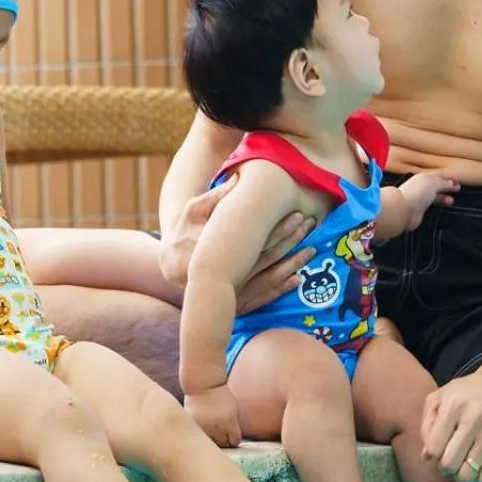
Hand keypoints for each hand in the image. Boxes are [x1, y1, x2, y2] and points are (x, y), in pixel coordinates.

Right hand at [160, 177, 313, 297]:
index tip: (299, 214)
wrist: (169, 267)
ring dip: (293, 264)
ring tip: (311, 250)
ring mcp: (234, 290)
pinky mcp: (236, 301)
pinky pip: (263, 297)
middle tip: (310, 226)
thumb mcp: (193, 211)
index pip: (260, 238)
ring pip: (270, 279)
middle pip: (269, 257)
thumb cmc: (181, 234)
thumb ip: (216, 197)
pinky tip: (297, 279)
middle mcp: (230, 274)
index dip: (282, 226)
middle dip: (292, 241)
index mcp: (222, 252)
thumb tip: (238, 179)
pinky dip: (281, 288)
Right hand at [185, 385, 242, 448]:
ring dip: (210, 438)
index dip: (233, 439)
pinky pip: (198, 434)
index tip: (230, 436)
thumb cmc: (220, 394)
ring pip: (209, 441)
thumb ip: (234, 423)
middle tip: (220, 434)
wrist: (203, 384)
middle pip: (222, 444)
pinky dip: (200, 432)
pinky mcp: (193, 424)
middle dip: (222, 440)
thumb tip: (232, 440)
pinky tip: (202, 425)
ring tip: (210, 430)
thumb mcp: (234, 408)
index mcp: (230, 422)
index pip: (234, 441)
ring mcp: (204, 426)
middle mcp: (217, 426)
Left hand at [396, 171, 457, 232]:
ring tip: (452, 200)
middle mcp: (421, 187)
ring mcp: (420, 198)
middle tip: (457, 187)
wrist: (404, 209)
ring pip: (434, 195)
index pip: (439, 175)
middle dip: (447, 186)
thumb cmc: (415, 193)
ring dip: (444, 196)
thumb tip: (451, 183)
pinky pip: (431, 205)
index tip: (458, 178)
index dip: (449, 176)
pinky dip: (438, 205)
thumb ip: (444, 183)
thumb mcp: (433, 183)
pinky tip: (441, 207)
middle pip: (437, 185)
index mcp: (424, 177)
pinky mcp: (419, 209)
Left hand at [421, 373, 481, 481]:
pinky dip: (475, 481)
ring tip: (457, 468)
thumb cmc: (463, 393)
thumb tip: (426, 457)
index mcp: (452, 406)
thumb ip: (426, 425)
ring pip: (468, 473)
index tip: (434, 452)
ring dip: (458, 477)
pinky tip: (472, 471)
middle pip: (450, 463)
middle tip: (445, 463)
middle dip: (443, 469)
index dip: (431, 456)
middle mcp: (473, 419)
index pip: (435, 446)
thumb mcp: (437, 399)